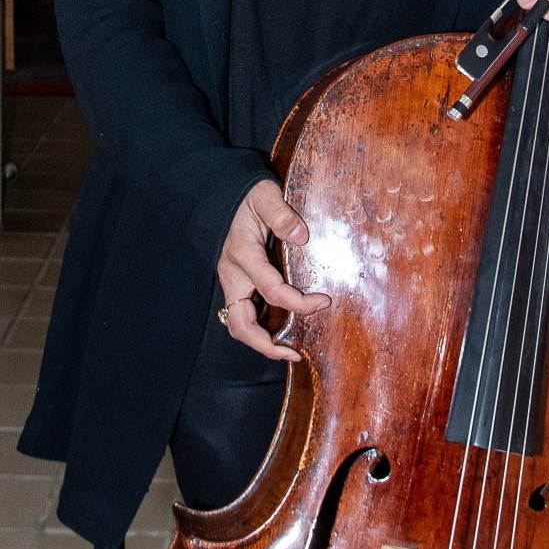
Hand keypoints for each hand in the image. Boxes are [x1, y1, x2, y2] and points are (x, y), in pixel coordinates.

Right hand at [216, 179, 330, 362]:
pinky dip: (259, 330)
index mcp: (243, 256)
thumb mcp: (265, 196)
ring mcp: (232, 282)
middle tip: (295, 354)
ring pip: (238, 325)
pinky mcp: (236, 284)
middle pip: (240, 325)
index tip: (324, 301)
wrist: (224, 194)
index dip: (300, 302)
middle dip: (266, 345)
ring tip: (288, 351)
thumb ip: (281, 214)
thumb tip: (301, 236)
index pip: (272, 290)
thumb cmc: (247, 196)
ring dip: (261, 342)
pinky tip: (279, 332)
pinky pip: (243, 315)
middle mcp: (233, 275)